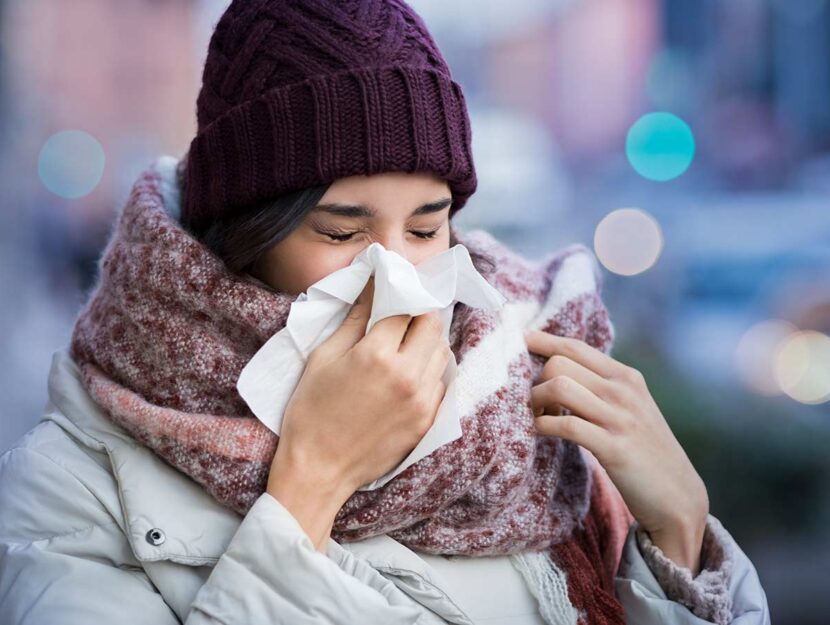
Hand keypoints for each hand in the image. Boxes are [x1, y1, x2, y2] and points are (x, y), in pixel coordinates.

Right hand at [271, 276, 450, 494]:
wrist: (318, 470)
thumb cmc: (311, 412)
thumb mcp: (324, 358)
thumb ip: (354, 320)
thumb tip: (372, 287)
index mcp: (377, 355)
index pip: (405, 307)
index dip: (399, 295)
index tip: (393, 291)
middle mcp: (407, 374)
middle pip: (432, 325)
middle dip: (419, 315)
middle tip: (402, 317)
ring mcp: (422, 400)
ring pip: (442, 353)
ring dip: (428, 342)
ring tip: (405, 346)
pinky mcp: (427, 421)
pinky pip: (441, 383)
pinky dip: (429, 372)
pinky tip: (408, 375)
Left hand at [523, 329, 708, 562]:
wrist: (677, 496)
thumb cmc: (644, 450)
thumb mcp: (629, 408)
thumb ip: (601, 386)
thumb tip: (558, 369)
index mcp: (626, 377)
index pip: (575, 346)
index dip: (543, 341)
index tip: (520, 339)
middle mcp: (623, 391)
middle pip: (559, 364)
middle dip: (536, 381)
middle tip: (536, 405)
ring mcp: (620, 418)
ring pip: (559, 386)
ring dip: (536, 402)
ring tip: (538, 417)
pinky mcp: (614, 448)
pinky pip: (565, 425)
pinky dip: (543, 425)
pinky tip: (540, 432)